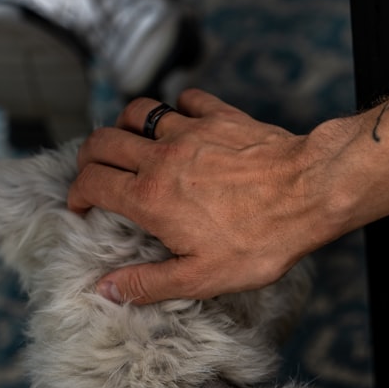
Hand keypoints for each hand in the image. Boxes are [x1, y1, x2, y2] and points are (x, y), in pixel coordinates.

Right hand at [68, 89, 346, 303]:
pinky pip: (187, 99)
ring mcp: (192, 132)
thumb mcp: (204, 276)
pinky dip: (177, 106)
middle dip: (89, 156)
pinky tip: (185, 121)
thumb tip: (106, 289)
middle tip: (96, 171)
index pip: (91, 183)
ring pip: (137, 111)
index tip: (82, 203)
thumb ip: (151, 282)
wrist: (311, 193)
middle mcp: (162, 158)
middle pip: (102, 141)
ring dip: (125, 124)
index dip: (77, 193)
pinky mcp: (222, 118)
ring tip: (131, 143)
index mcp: (151, 198)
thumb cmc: (262, 240)